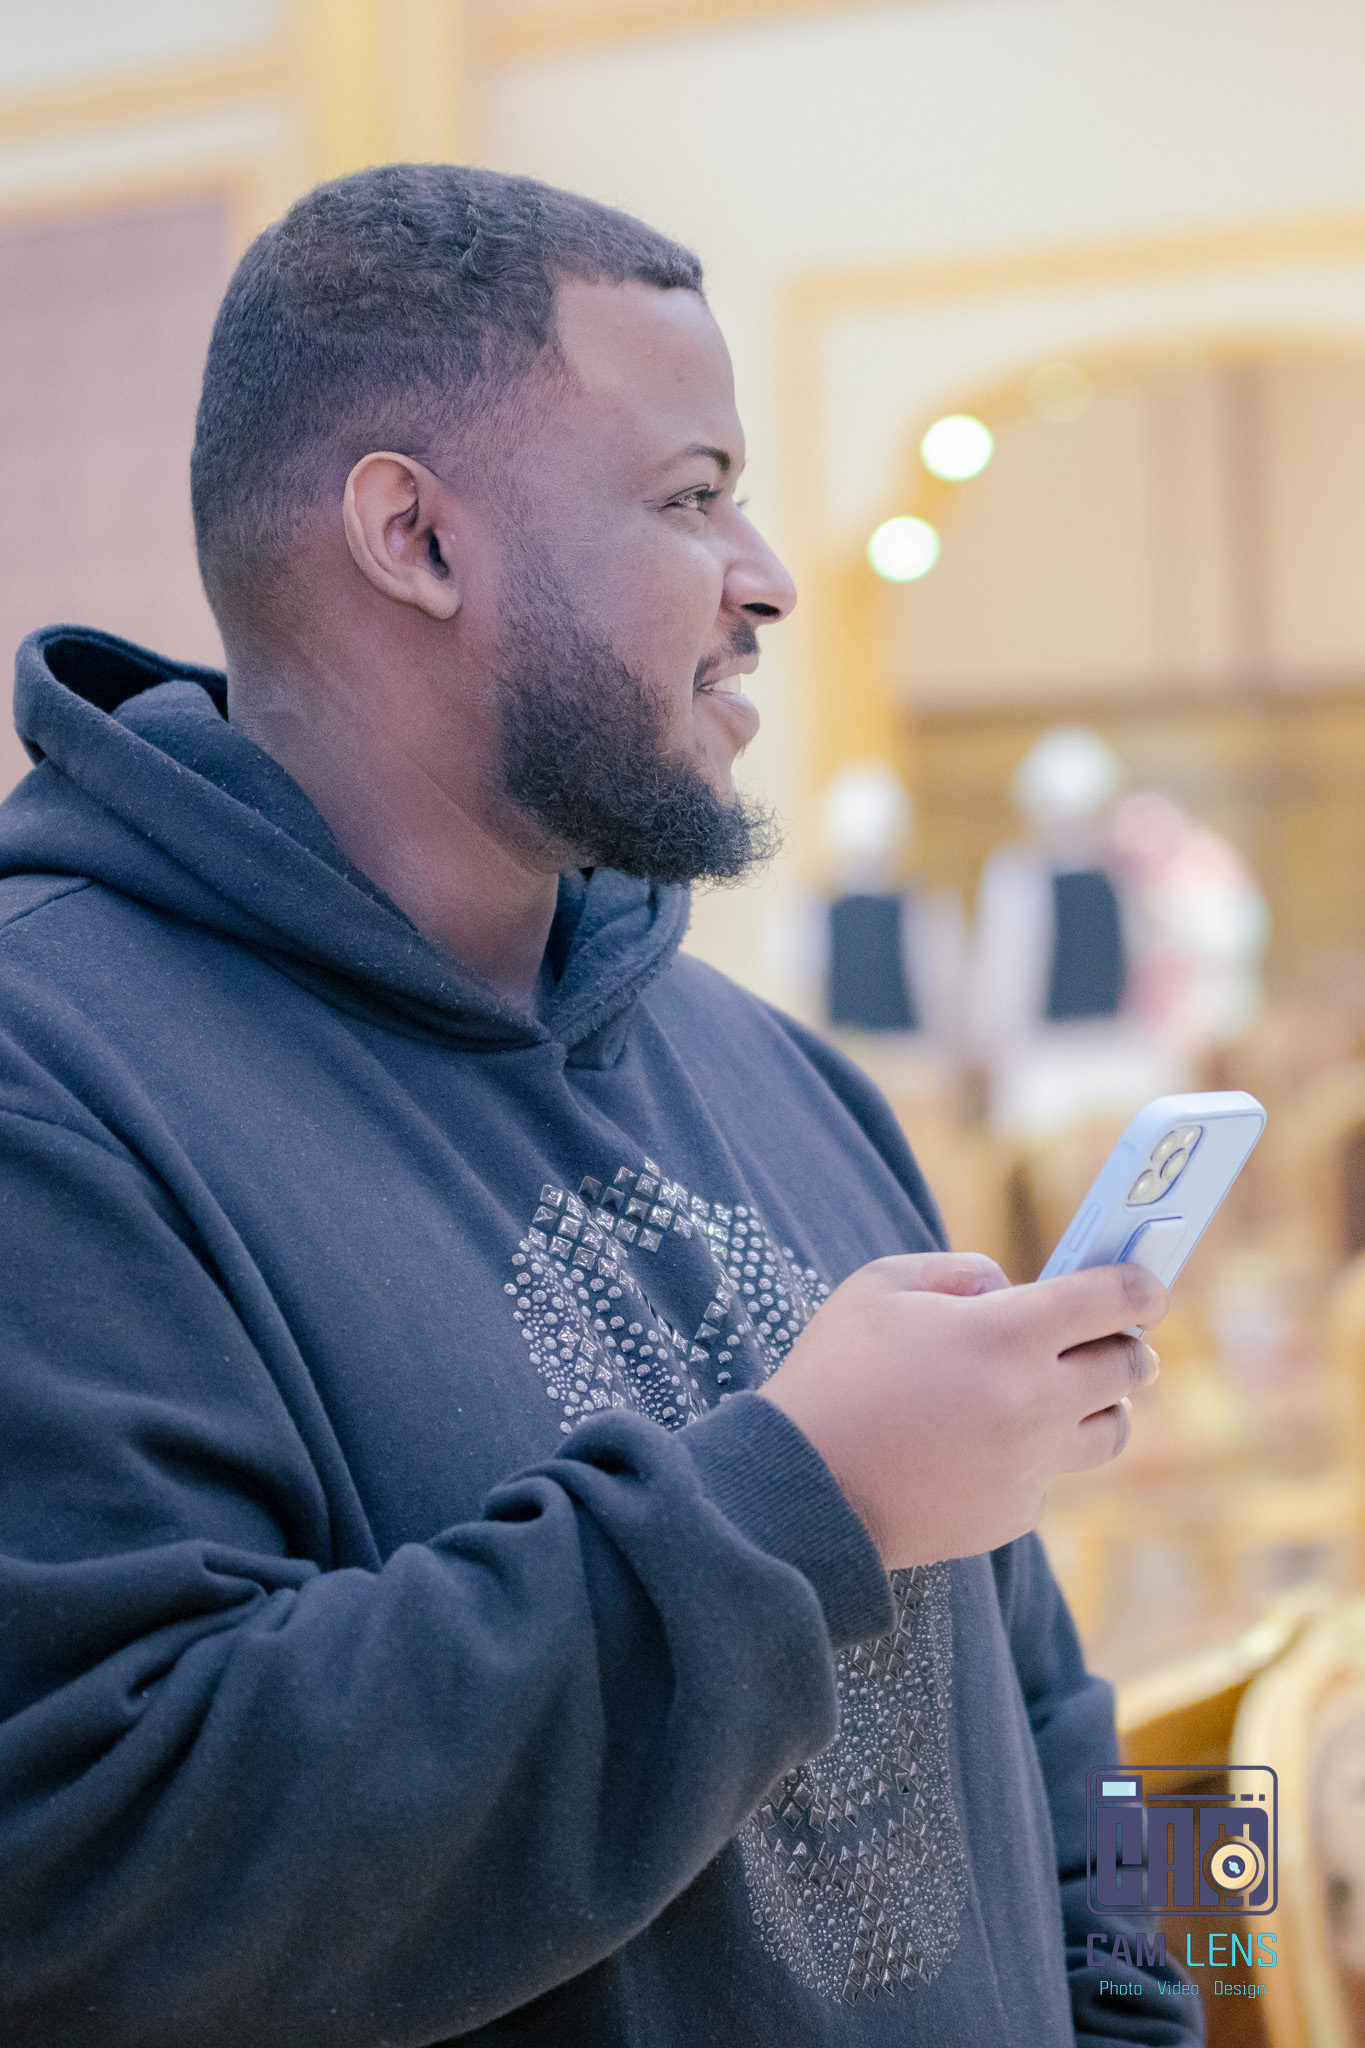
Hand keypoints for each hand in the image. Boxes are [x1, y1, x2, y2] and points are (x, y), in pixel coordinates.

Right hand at [759, 1251, 1164, 1568]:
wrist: (799, 1487)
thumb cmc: (835, 1374)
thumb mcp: (881, 1286)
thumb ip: (958, 1271)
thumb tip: (1008, 1287)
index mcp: (1008, 1334)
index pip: (1114, 1300)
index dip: (1141, 1285)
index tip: (1146, 1284)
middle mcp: (1034, 1403)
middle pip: (1129, 1368)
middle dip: (1128, 1344)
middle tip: (1110, 1336)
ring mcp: (1029, 1466)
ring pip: (1110, 1431)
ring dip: (1100, 1403)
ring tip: (1061, 1390)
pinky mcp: (1012, 1515)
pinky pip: (1051, 1476)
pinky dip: (1034, 1454)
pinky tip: (984, 1443)